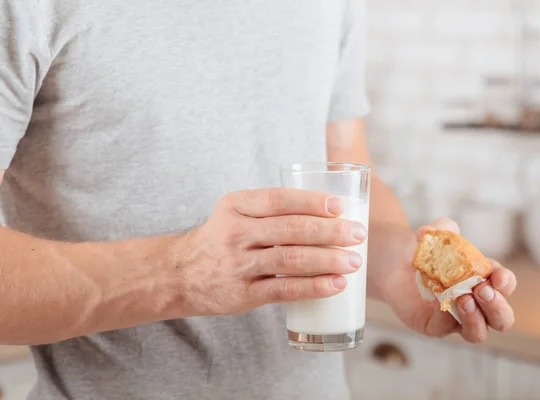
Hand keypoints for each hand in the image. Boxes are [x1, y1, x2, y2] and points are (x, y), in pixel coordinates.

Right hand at [169, 189, 366, 315]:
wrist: (181, 274)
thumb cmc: (222, 238)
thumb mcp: (236, 212)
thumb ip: (271, 208)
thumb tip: (329, 208)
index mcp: (236, 205)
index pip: (278, 199)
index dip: (311, 202)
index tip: (340, 207)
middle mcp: (235, 232)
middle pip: (289, 229)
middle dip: (329, 231)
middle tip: (358, 234)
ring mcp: (239, 264)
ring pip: (290, 259)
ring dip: (327, 260)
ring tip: (354, 261)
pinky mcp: (244, 293)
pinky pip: (284, 289)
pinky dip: (313, 286)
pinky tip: (336, 284)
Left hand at [383, 218, 516, 342]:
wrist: (397, 264)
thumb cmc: (424, 250)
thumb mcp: (433, 234)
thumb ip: (438, 228)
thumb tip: (429, 231)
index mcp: (485, 279)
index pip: (505, 285)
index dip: (506, 282)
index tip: (498, 277)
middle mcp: (477, 304)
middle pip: (502, 318)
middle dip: (497, 306)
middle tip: (482, 290)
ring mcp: (457, 318)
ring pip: (478, 333)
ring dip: (476, 319)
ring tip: (464, 300)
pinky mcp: (435, 326)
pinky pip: (445, 330)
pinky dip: (445, 319)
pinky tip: (439, 306)